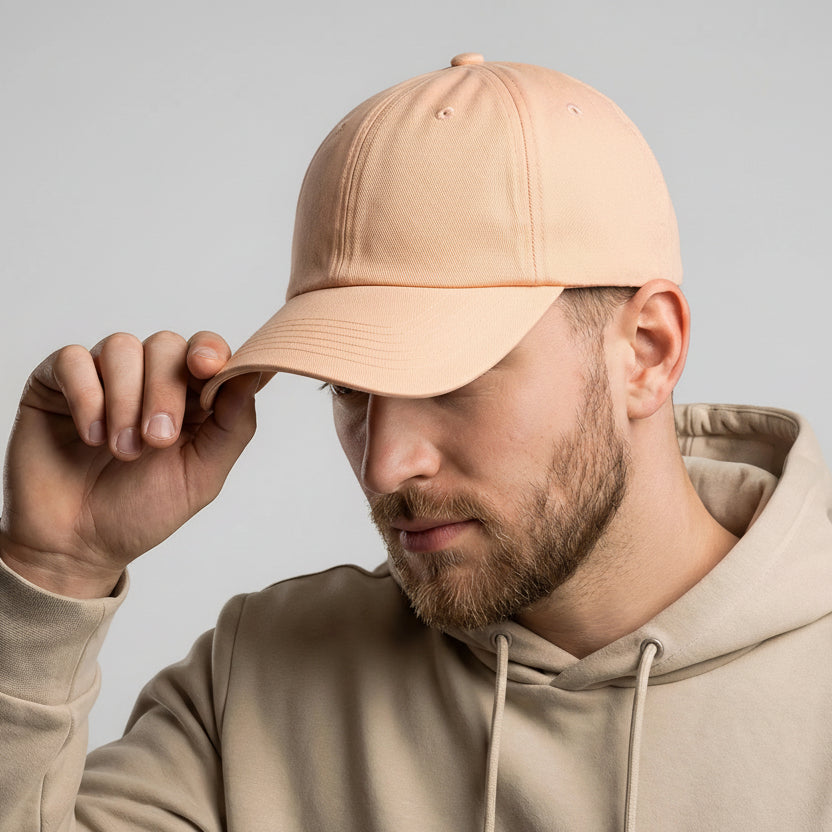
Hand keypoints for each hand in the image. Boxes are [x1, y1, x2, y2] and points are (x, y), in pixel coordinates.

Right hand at [0, 331, 257, 597]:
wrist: (77, 544)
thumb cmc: (142, 510)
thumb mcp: (202, 475)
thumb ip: (233, 424)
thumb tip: (257, 374)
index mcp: (191, 397)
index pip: (207, 350)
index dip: (210, 351)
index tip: (206, 368)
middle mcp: (148, 378)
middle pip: (165, 345)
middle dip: (165, 391)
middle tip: (158, 440)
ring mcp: (102, 376)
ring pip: (121, 347)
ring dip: (125, 399)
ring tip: (122, 450)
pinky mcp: (56, 382)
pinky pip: (73, 359)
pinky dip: (86, 396)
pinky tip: (90, 436)